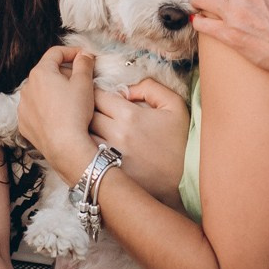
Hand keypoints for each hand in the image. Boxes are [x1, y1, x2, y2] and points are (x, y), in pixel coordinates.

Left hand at [18, 47, 97, 183]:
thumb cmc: (75, 112)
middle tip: (82, 80)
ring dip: (54, 91)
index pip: (56, 53)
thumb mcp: (84, 83)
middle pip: (47, 72)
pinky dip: (46, 108)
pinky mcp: (24, 123)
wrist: (65, 146)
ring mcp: (23, 106)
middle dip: (64, 73)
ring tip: (70, 100)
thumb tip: (84, 54)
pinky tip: (59, 115)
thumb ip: (84, 64)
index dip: (72, 52)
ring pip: (40, 92)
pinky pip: (35, 110)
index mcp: (41, 72)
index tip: (84, 57)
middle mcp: (27, 87)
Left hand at [90, 79, 189, 203]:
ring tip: (82, 127)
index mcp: (129, 115)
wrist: (188, 180)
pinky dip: (82, 150)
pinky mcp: (108, 174)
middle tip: (84, 109)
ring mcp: (109, 156)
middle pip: (84, 115)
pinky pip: (85, 157)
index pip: (96, 96)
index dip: (92, 92)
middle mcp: (115, 135)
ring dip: (80, 130)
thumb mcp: (174, 106)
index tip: (95, 94)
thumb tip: (126, 90)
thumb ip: (150, 88)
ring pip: (80, 137)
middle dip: (82, 109)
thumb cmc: (182, 141)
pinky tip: (87, 147)